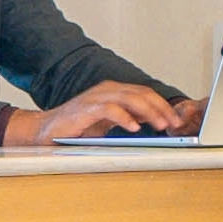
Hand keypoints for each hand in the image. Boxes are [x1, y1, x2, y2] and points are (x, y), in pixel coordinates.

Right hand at [5, 80, 171, 146]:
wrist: (45, 131)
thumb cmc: (76, 128)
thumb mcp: (109, 123)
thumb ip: (129, 118)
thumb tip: (154, 120)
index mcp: (114, 92)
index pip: (145, 94)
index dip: (163, 106)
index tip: (176, 121)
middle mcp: (107, 90)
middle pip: (142, 94)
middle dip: (161, 109)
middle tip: (173, 124)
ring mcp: (96, 97)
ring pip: (130, 98)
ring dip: (149, 112)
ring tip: (160, 125)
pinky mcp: (86, 108)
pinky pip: (110, 109)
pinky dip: (125, 118)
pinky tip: (134, 127)